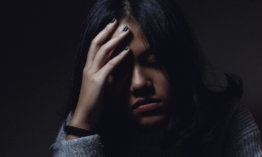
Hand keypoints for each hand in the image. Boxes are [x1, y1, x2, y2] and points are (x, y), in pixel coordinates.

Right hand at [67, 19, 129, 133]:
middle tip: (116, 22)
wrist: (85, 115)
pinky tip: (127, 51)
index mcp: (88, 67)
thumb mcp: (97, 83)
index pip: (94, 46)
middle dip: (106, 31)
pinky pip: (109, 66)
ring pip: (102, 51)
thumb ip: (102, 73)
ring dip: (114, 40)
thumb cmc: (92, 101)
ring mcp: (92, 74)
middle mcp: (88, 68)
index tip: (110, 26)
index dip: (102, 35)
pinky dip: (119, 57)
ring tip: (124, 33)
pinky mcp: (98, 81)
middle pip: (96, 44)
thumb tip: (113, 66)